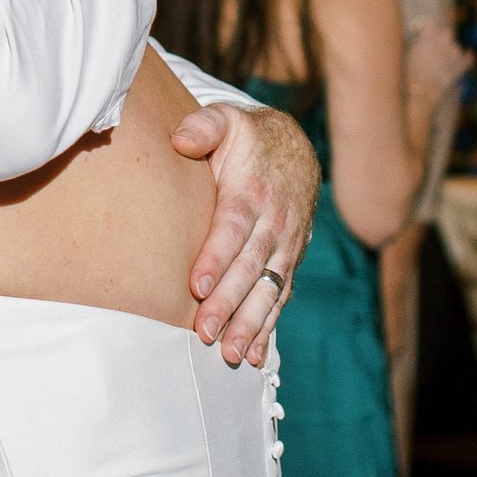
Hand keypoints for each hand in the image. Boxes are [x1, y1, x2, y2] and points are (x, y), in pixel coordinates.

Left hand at [172, 96, 318, 365]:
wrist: (296, 150)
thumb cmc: (248, 138)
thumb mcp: (227, 120)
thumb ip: (203, 126)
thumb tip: (179, 139)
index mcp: (253, 192)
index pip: (233, 228)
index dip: (216, 257)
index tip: (196, 285)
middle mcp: (274, 223)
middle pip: (251, 267)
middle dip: (229, 302)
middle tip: (206, 332)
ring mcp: (285, 247)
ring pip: (269, 290)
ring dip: (251, 324)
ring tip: (232, 354)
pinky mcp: (288, 263)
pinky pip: (281, 298)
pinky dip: (269, 328)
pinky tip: (255, 356)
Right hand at [404, 17, 465, 122]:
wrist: (420, 93)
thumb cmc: (407, 74)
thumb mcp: (404, 53)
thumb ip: (412, 43)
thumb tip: (415, 40)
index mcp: (429, 35)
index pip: (430, 24)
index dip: (425, 30)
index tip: (420, 35)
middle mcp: (444, 41)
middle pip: (446, 34)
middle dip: (440, 40)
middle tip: (431, 50)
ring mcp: (454, 53)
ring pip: (455, 47)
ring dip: (449, 52)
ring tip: (440, 62)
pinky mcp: (460, 67)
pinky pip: (469, 58)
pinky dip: (467, 57)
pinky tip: (467, 56)